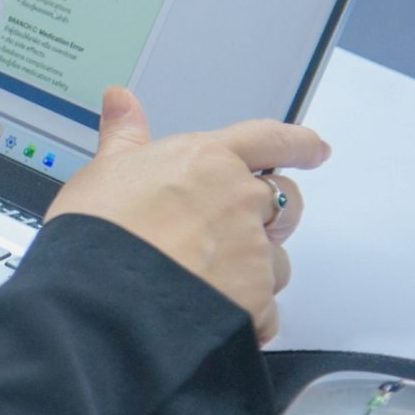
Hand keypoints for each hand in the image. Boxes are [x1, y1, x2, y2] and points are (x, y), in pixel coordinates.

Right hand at [45, 86, 326, 342]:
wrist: (103, 295)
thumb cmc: (99, 230)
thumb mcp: (103, 171)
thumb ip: (124, 135)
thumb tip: (120, 100)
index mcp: (207, 160)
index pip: (269, 140)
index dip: (298, 143)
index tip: (315, 148)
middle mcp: (240, 201)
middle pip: (285, 200)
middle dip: (272, 214)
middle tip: (238, 229)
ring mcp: (253, 252)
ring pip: (276, 260)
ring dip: (254, 270)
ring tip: (206, 280)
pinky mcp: (257, 301)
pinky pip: (266, 310)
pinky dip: (246, 314)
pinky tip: (211, 314)